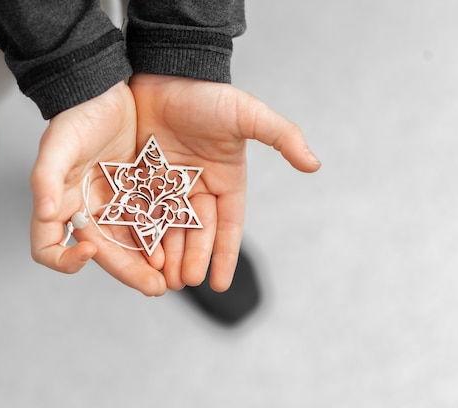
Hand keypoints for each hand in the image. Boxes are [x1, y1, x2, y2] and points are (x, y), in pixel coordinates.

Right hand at [29, 82, 166, 295]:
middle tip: (155, 288)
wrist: (104, 90)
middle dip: (128, 272)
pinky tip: (180, 246)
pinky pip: (151, 223)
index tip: (89, 252)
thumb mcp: (58, 143)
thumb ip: (46, 176)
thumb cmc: (75, 116)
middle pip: (103, 254)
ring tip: (173, 277)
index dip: (64, 259)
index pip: (48, 248)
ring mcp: (114, 205)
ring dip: (149, 263)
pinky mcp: (139, 194)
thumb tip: (45, 213)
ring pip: (130, 244)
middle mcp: (86, 212)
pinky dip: (162, 238)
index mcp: (60, 205)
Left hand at [129, 74, 320, 291]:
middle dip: (192, 260)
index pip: (228, 226)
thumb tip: (315, 164)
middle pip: (197, 233)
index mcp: (226, 181)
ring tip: (164, 280)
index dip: (225, 255)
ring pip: (169, 228)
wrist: (166, 72)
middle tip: (185, 284)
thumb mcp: (247, 115)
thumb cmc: (208, 95)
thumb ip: (281, 136)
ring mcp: (169, 186)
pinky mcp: (143, 179)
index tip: (221, 285)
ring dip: (168, 254)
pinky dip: (144, 234)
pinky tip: (141, 255)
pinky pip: (144, 213)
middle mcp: (199, 188)